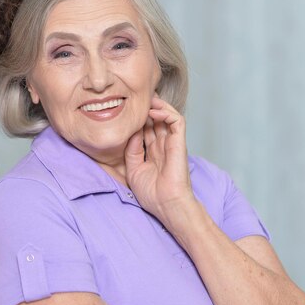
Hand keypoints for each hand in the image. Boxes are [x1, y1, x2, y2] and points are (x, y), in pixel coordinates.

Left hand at [124, 96, 195, 226]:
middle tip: (134, 99)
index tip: (125, 111)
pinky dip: (166, 112)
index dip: (137, 118)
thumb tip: (131, 132)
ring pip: (168, 115)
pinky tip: (153, 112)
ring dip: (157, 105)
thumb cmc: (152, 193)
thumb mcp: (133, 169)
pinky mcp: (179, 143)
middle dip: (146, 108)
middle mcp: (162, 145)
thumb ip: (132, 149)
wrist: (166, 205)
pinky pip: (177, 121)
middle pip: (155, 119)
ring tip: (145, 101)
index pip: (146, 128)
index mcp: (152, 151)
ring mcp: (171, 143)